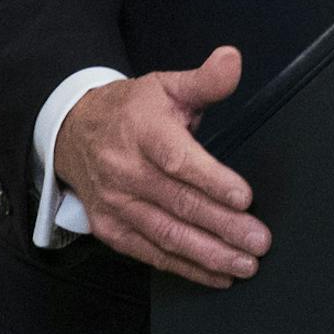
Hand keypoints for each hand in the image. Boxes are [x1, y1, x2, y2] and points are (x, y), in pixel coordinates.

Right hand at [52, 45, 269, 288]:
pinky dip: (185, 268)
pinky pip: (151, 253)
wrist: (74, 132)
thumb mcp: (166, 86)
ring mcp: (115, 204)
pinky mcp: (111, 229)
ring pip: (167, 235)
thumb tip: (232, 60)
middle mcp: (125, 171)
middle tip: (259, 241)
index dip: (212, 181)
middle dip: (223, 226)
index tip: (244, 197)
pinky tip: (216, 274)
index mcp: (142, 131)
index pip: (178, 160)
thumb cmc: (131, 111)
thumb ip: (205, 80)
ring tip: (245, 264)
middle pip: (179, 204)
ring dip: (209, 254)